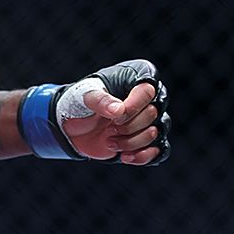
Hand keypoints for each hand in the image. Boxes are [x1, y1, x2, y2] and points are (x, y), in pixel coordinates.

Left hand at [18, 60, 171, 164]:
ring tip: (109, 141)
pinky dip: (142, 156)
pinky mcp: (148, 140)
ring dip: (131, 142)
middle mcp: (149, 97)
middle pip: (154, 114)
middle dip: (128, 126)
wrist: (74, 126)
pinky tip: (124, 156)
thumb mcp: (86, 97)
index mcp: (137, 77)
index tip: (114, 116)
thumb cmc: (81, 102)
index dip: (132, 107)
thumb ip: (101, 100)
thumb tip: (119, 110)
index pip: (148, 91)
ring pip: (156, 134)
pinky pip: (160, 151)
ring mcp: (150, 120)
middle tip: (109, 127)